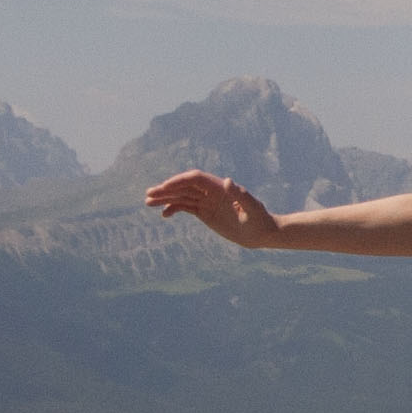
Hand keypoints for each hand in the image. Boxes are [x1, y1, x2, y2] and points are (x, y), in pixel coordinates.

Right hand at [143, 171, 281, 247]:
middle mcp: (212, 192)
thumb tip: (227, 181)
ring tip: (147, 202)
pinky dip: (174, 209)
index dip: (179, 181)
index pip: (195, 179)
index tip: (164, 188)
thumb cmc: (260, 220)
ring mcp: (207, 202)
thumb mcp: (252, 208)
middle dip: (166, 189)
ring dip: (165, 198)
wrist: (264, 232)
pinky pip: (186, 207)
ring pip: (182, 196)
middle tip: (148, 195)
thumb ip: (240, 194)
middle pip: (185, 186)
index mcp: (220, 188)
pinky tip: (164, 214)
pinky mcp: (205, 212)